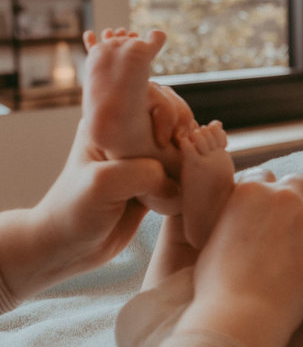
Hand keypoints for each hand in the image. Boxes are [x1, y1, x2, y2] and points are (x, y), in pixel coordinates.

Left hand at [14, 119, 177, 297]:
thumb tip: (174, 183)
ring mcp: (142, 158)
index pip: (153, 97)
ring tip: (183, 174)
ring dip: (189, 156)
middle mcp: (128, 135)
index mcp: (110, 123)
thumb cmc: (74, 212)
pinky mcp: (154, 181)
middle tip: (181, 154)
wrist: (67, 248)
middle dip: (184, 133)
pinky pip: (182, 170)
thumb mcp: (105, 184)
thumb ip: (144, 173)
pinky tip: (184, 188)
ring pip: (181, 144)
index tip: (166, 139)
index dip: (168, 112)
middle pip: (174, 116)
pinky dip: (189, 176)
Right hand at [176, 176, 302, 346]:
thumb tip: (232, 222)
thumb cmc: (216, 290)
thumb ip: (226, 221)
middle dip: (301, 200)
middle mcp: (281, 196)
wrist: (238, 318)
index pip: (267, 177)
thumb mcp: (210, 242)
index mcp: (248, 191)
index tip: (274, 213)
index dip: (271, 195)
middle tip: (300, 226)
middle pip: (300, 182)